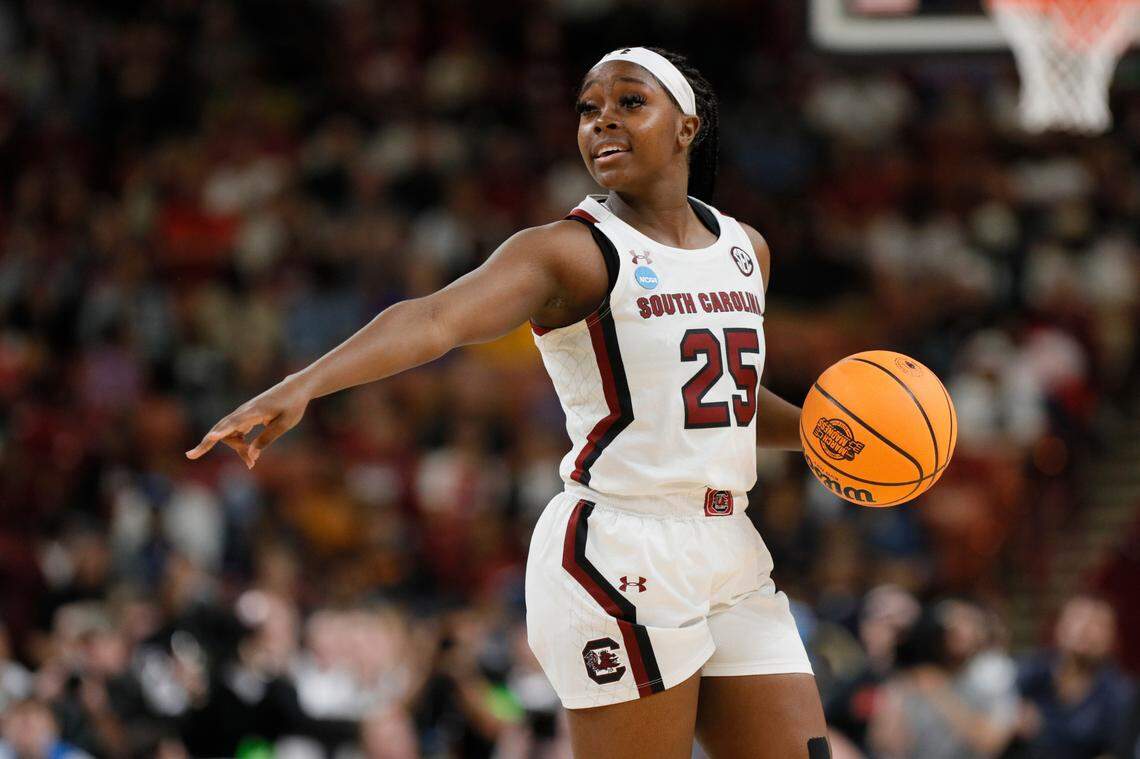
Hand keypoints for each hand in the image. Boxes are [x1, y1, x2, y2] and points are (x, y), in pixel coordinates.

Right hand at [185, 375, 310, 467]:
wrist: (295, 388)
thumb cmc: (293, 405)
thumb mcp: (286, 423)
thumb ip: (267, 438)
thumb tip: (251, 455)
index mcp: (255, 411)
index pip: (234, 422)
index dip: (222, 431)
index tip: (212, 437)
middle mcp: (244, 411)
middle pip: (222, 429)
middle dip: (206, 442)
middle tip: (191, 456)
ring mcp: (243, 413)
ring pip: (228, 433)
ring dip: (236, 448)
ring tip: (251, 463)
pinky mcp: (245, 416)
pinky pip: (234, 432)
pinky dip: (238, 444)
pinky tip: (248, 455)